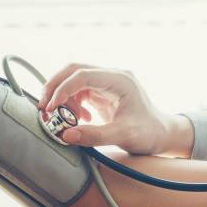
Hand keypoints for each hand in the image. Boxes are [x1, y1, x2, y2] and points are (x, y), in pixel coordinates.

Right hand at [39, 64, 192, 155]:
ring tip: (67, 119)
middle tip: (44, 107)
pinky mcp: (104, 93)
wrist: (162, 135)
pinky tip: (81, 120)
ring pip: (74, 80)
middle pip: (74, 70)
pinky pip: (80, 92)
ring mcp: (108, 83)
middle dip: (56, 87)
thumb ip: (95, 135)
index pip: (83, 75)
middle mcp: (113, 76)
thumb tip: (66, 134)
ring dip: (64, 98)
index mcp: (120, 80)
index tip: (51, 108)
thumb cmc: (148, 133)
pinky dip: (73, 104)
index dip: (63, 89)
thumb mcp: (123, 136)